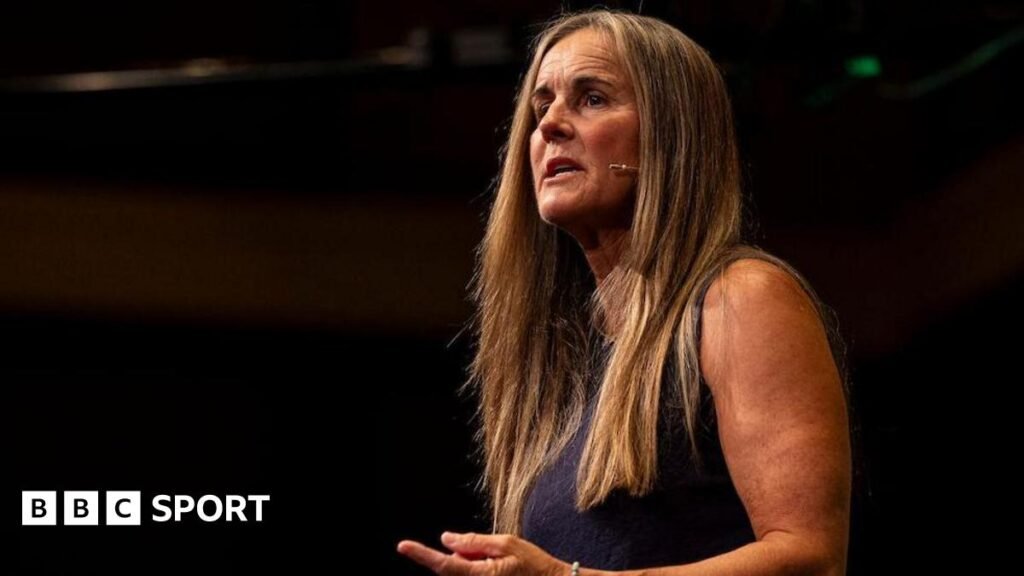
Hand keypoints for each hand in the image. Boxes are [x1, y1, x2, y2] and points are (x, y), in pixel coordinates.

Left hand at [396, 531, 570, 575]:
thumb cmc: (535, 565)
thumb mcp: (507, 543)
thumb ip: (474, 542)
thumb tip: (446, 539)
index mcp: (482, 574)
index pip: (444, 565)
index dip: (422, 555)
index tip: (403, 546)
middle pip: (452, 568)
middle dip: (461, 554)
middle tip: (489, 551)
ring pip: (461, 573)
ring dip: (470, 563)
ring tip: (499, 562)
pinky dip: (475, 569)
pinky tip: (498, 569)